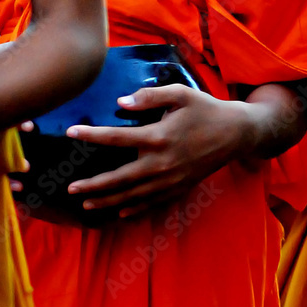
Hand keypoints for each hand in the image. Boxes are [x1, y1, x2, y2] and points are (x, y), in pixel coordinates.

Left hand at [65, 84, 255, 217]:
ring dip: (108, 201)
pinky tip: (119, 212)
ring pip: (133, 195)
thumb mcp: (181, 94)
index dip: (91, 135)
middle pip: (119, 178)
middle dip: (93, 185)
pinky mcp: (180, 188)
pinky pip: (153, 203)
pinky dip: (135, 209)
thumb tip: (120, 102)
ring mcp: (171, 180)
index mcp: (158, 136)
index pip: (116, 138)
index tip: (71, 133)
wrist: (236, 134)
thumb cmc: (206, 109)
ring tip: (86, 205)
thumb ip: (149, 96)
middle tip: (71, 189)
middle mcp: (162, 163)